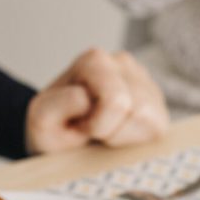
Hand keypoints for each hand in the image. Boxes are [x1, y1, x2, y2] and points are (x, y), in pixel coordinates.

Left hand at [25, 48, 169, 152]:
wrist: (59, 133)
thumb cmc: (53, 127)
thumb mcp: (40, 120)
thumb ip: (57, 105)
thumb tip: (85, 98)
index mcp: (94, 61)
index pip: (116, 102)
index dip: (97, 125)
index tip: (80, 125)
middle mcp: (123, 63)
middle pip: (138, 111)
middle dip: (113, 131)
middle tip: (92, 129)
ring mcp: (144, 80)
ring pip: (153, 121)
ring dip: (125, 136)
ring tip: (105, 129)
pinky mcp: (157, 101)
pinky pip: (159, 128)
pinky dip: (138, 138)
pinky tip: (119, 131)